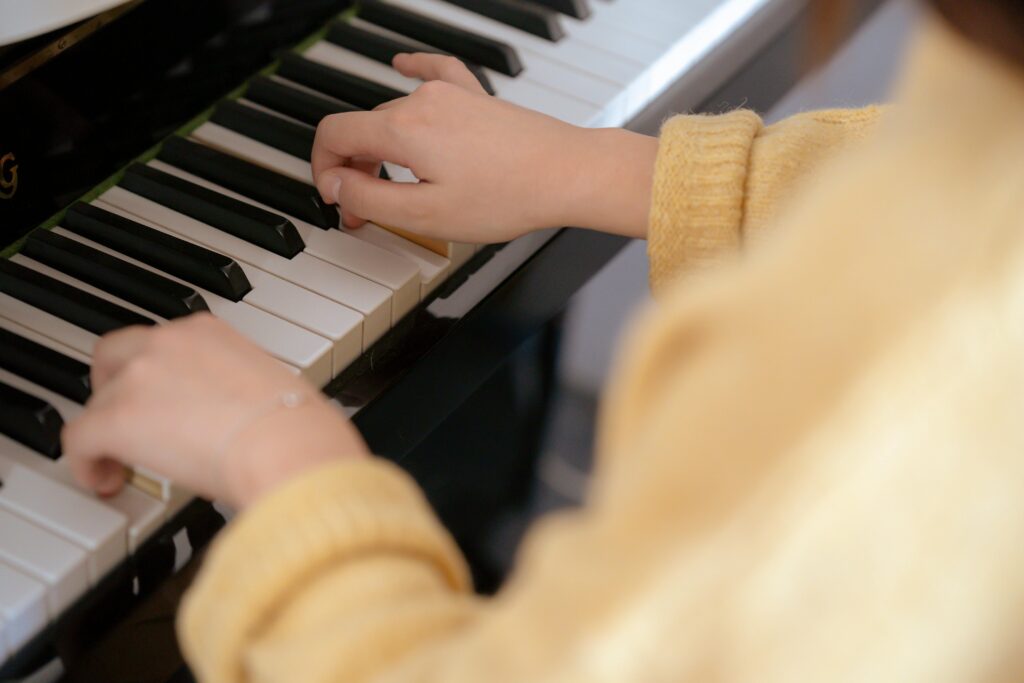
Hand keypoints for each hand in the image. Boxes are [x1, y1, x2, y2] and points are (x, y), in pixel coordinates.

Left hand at [62, 315, 369, 508]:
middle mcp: (167, 342)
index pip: (159, 342)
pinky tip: (104, 479)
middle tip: (129, 420)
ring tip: (125, 463)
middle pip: (113, 358)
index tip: (161, 399)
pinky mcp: (117, 417)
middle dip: (114, 389)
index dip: (152, 374)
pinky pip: (79, 440)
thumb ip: (240, 390)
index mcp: (206, 331)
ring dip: (107, 431)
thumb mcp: (268, 387)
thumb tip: (242, 419)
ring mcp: (139, 377)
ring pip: (98, 402)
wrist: (287, 444)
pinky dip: (87, 463)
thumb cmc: (295, 425)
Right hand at [312, 53, 658, 241]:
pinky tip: (402, 65)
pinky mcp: (474, 98)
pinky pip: (433, 75)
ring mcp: (450, 95)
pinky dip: (411, 74)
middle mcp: (421, 102)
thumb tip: (335, 187)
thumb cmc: (506, 197)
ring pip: (393, 116)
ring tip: (394, 187)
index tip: (336, 200)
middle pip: (364, 130)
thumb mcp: (424, 215)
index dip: (323, 171)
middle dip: (356, 172)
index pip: (333, 135)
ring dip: (381, 150)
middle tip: (366, 214)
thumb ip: (368, 200)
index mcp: (402, 129)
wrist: (567, 174)